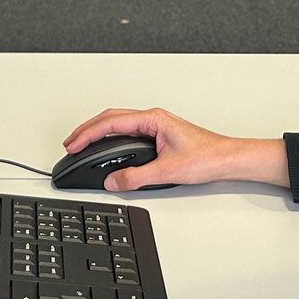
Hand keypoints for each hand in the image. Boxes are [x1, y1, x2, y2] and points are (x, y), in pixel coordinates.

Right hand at [59, 107, 286, 190]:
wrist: (229, 158)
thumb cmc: (208, 156)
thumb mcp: (167, 171)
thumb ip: (136, 177)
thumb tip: (113, 180)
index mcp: (152, 119)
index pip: (110, 123)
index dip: (87, 134)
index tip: (73, 145)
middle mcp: (153, 118)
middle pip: (110, 118)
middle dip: (87, 130)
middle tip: (70, 144)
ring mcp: (156, 125)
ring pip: (118, 122)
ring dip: (98, 132)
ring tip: (83, 145)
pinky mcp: (159, 134)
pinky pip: (127, 130)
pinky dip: (111, 137)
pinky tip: (107, 147)